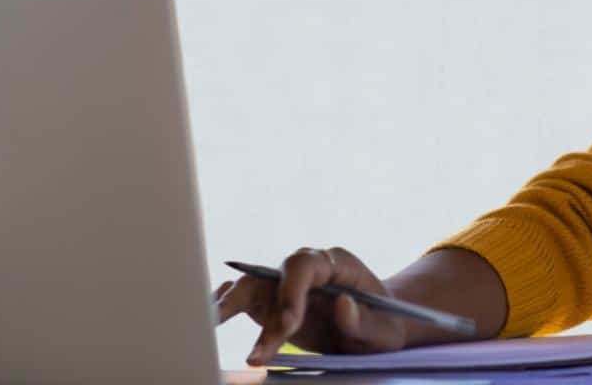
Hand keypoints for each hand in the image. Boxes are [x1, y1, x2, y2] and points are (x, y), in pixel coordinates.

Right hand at [214, 245, 408, 365]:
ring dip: (228, 307)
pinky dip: (227, 307)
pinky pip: (245, 300)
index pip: (305, 266)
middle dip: (250, 298)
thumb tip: (342, 303)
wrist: (377, 328)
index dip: (292, 291)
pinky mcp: (272, 303)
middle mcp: (306, 268)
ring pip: (251, 288)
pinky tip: (210, 318)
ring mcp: (285, 284)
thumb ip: (364, 320)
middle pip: (270, 274)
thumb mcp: (383, 329)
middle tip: (235, 325)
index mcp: (336, 263)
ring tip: (207, 325)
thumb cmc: (384, 325)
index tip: (289, 324)